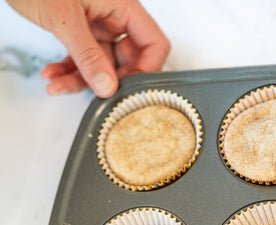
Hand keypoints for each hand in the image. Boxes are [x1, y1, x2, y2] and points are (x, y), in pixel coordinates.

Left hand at [6, 0, 170, 96]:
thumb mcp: (64, 19)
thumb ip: (88, 56)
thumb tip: (108, 87)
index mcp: (122, 5)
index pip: (154, 44)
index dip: (146, 70)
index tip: (128, 91)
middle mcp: (113, 17)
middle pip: (127, 61)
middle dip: (107, 82)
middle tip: (95, 96)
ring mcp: (97, 25)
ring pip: (100, 66)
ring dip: (78, 80)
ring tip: (57, 86)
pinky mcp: (80, 32)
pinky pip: (82, 60)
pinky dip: (67, 71)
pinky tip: (53, 75)